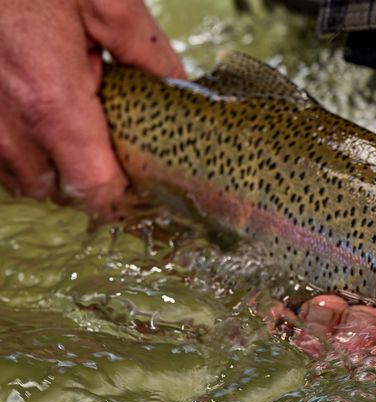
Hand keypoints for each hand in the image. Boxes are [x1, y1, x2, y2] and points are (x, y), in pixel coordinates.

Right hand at [0, 0, 183, 209]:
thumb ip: (146, 50)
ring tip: (74, 118)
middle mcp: (5, 122)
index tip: (146, 181)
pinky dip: (20, 147)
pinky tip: (39, 109)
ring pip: (19, 177)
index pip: (95, 189)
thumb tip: (177, 83)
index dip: (125, 196)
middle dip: (90, 178)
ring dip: (51, 165)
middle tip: (114, 140)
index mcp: (50, 100)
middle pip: (57, 191)